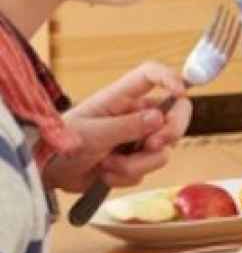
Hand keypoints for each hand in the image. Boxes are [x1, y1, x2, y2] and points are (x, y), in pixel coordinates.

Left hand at [42, 62, 190, 192]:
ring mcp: (137, 139)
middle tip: (154, 145)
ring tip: (107, 166)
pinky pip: (148, 170)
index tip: (181, 93)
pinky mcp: (136, 161)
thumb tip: (159, 119)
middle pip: (175, 114)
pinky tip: (105, 174)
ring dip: (137, 163)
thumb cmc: (60, 145)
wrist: (49, 175)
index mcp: (120, 98)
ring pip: (162, 150)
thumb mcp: (92, 134)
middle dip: (170, 132)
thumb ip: (126, 126)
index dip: (171, 78)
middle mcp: (134, 115)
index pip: (152, 75)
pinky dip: (127, 176)